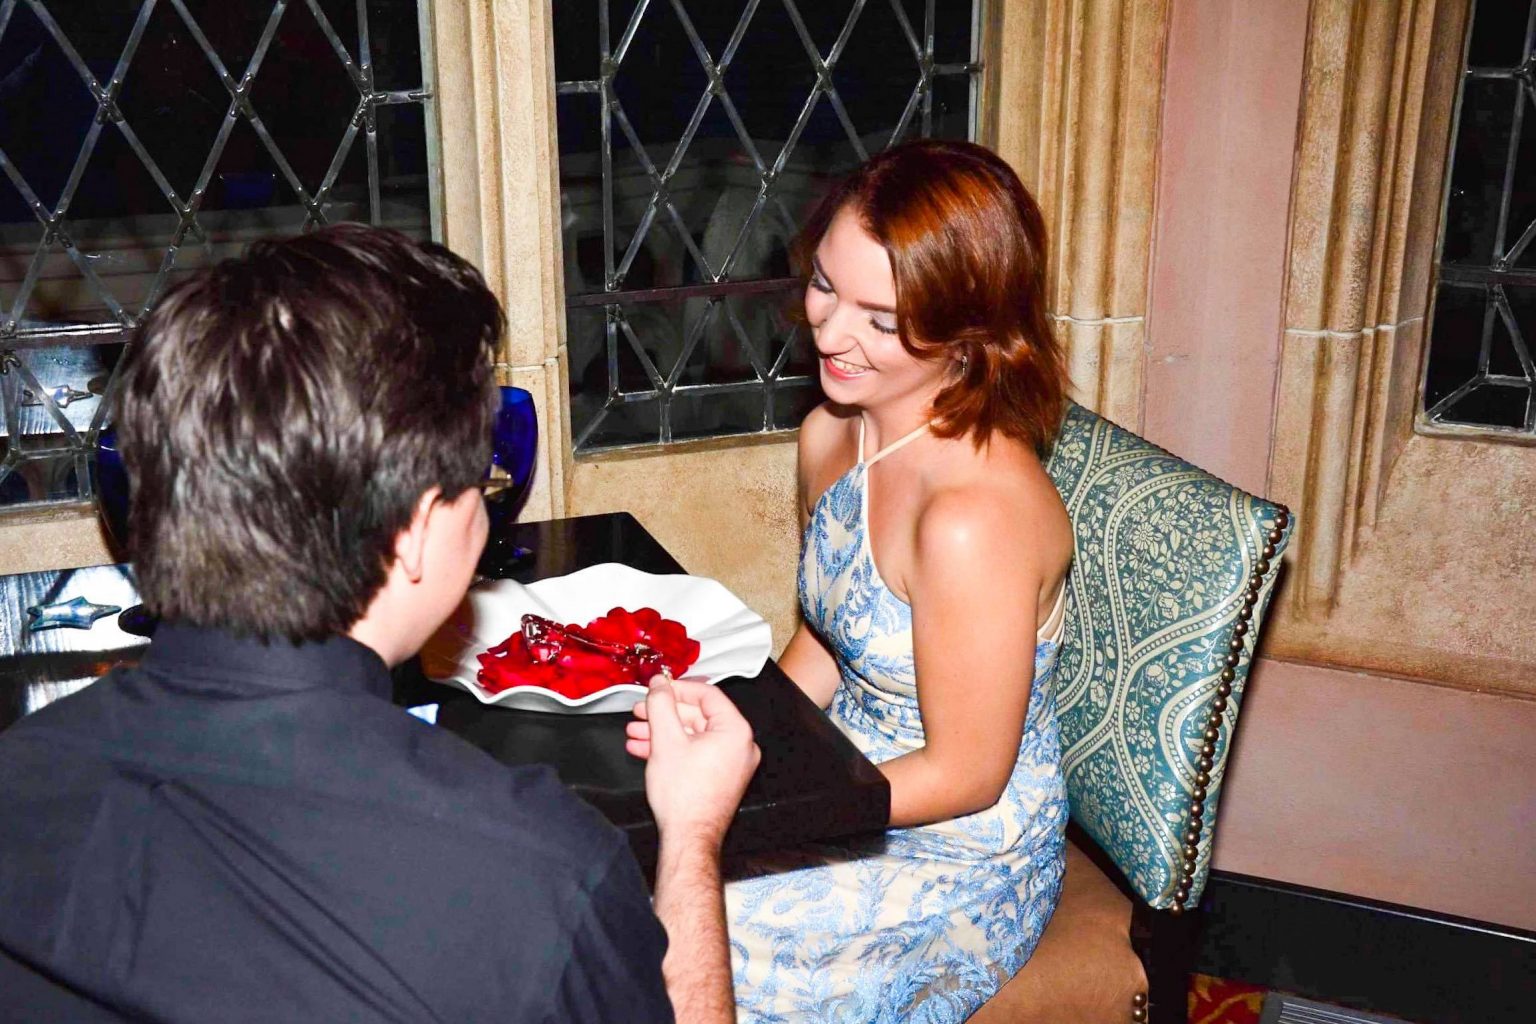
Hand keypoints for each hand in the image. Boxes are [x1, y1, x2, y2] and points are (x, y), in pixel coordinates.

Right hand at [626, 678, 759, 848]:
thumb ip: (661, 704)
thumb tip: (659, 684)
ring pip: (692, 736)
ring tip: (637, 733)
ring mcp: (730, 763)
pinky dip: (672, 749)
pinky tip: (646, 749)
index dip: (678, 688)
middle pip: (697, 716)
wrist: (688, 838)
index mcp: (735, 731)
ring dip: (662, 732)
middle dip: (664, 714)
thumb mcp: (665, 740)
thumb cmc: (685, 797)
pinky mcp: (719, 777)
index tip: (658, 688)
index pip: (707, 695)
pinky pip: (695, 753)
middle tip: (642, 710)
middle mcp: (739, 745)